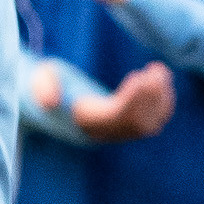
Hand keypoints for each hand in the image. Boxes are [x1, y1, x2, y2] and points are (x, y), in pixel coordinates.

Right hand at [34, 59, 173, 142]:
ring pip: (147, 125)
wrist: (58, 99)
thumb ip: (42, 88)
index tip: (137, 77)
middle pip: (135, 124)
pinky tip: (163, 80)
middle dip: (150, 97)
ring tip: (160, 70)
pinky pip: (152, 122)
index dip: (130, 101)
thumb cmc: (50, 85)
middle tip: (157, 70)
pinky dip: (162, 103)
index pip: (115, 119)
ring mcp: (117, 132)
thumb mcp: (41, 80)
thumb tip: (52, 101)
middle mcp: (104, 132)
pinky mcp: (127, 127)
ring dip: (160, 99)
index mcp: (85, 122)